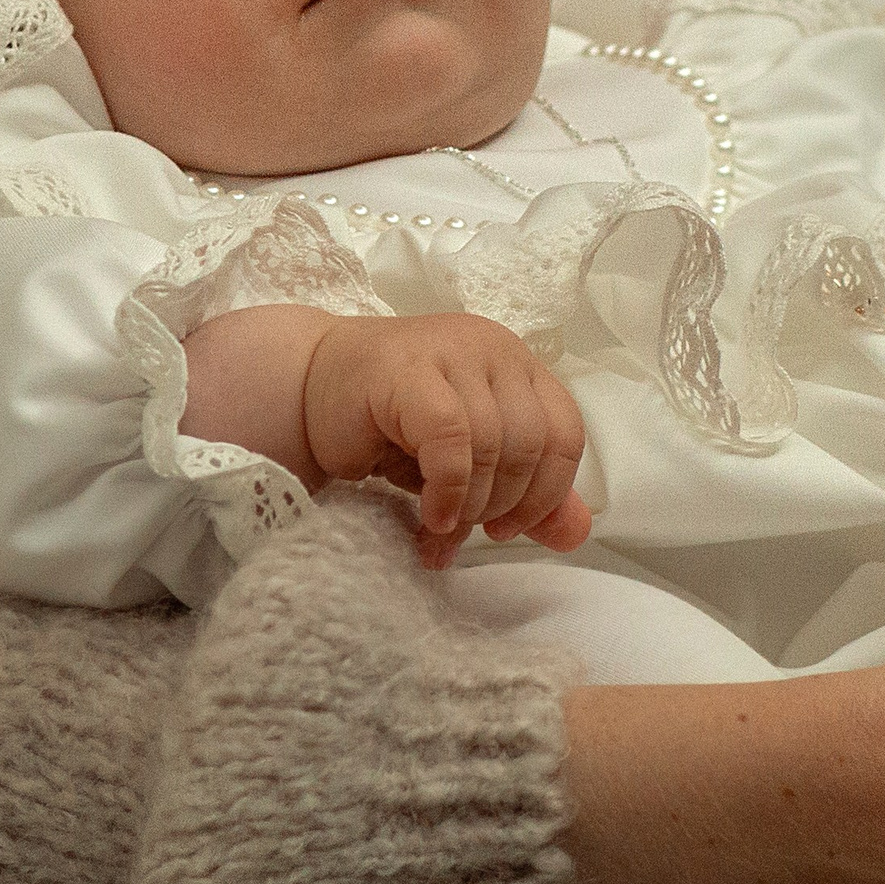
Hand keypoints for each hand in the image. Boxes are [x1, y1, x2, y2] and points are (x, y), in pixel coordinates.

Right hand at [303, 313, 591, 568]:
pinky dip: (448, 488)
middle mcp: (492, 348)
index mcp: (517, 365)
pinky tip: (429, 513)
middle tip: (466, 531)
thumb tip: (576, 534)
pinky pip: (452, 438)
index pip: (565, 432)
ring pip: (494, 442)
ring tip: (441, 527)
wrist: (308, 389)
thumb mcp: (469, 465)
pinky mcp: (408, 370)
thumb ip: (525, 495)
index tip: (508, 528)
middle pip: (532, 442)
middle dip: (504, 503)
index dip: (548, 491)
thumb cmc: (389, 426)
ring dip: (472, 503)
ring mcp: (451, 351)